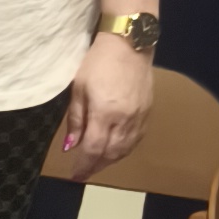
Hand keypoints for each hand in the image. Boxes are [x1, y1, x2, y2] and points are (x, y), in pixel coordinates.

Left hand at [60, 32, 152, 172]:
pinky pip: (136, 139)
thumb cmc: (98, 61)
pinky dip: (124, 149)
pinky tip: (115, 150)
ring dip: (110, 160)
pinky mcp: (147, 112)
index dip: (83, 165)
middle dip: (96, 166)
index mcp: (105, 113)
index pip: (93, 149)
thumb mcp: (79, 88)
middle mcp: (125, 120)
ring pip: (125, 149)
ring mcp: (139, 117)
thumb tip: (70, 146)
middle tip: (84, 172)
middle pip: (111, 154)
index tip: (74, 176)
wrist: (129, 43)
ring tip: (97, 163)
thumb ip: (76, 119)